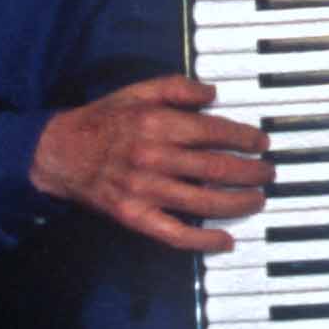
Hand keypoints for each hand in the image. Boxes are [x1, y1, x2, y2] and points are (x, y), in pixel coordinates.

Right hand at [31, 73, 274, 254]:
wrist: (59, 153)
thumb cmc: (101, 121)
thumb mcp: (136, 91)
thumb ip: (176, 87)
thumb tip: (212, 92)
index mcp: (156, 123)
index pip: (215, 131)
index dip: (245, 138)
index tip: (260, 142)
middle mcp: (154, 157)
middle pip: (217, 168)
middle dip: (251, 172)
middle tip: (268, 173)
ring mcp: (145, 190)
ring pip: (205, 201)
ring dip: (239, 203)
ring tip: (258, 200)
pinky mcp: (135, 217)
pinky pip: (176, 234)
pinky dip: (204, 240)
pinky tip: (226, 240)